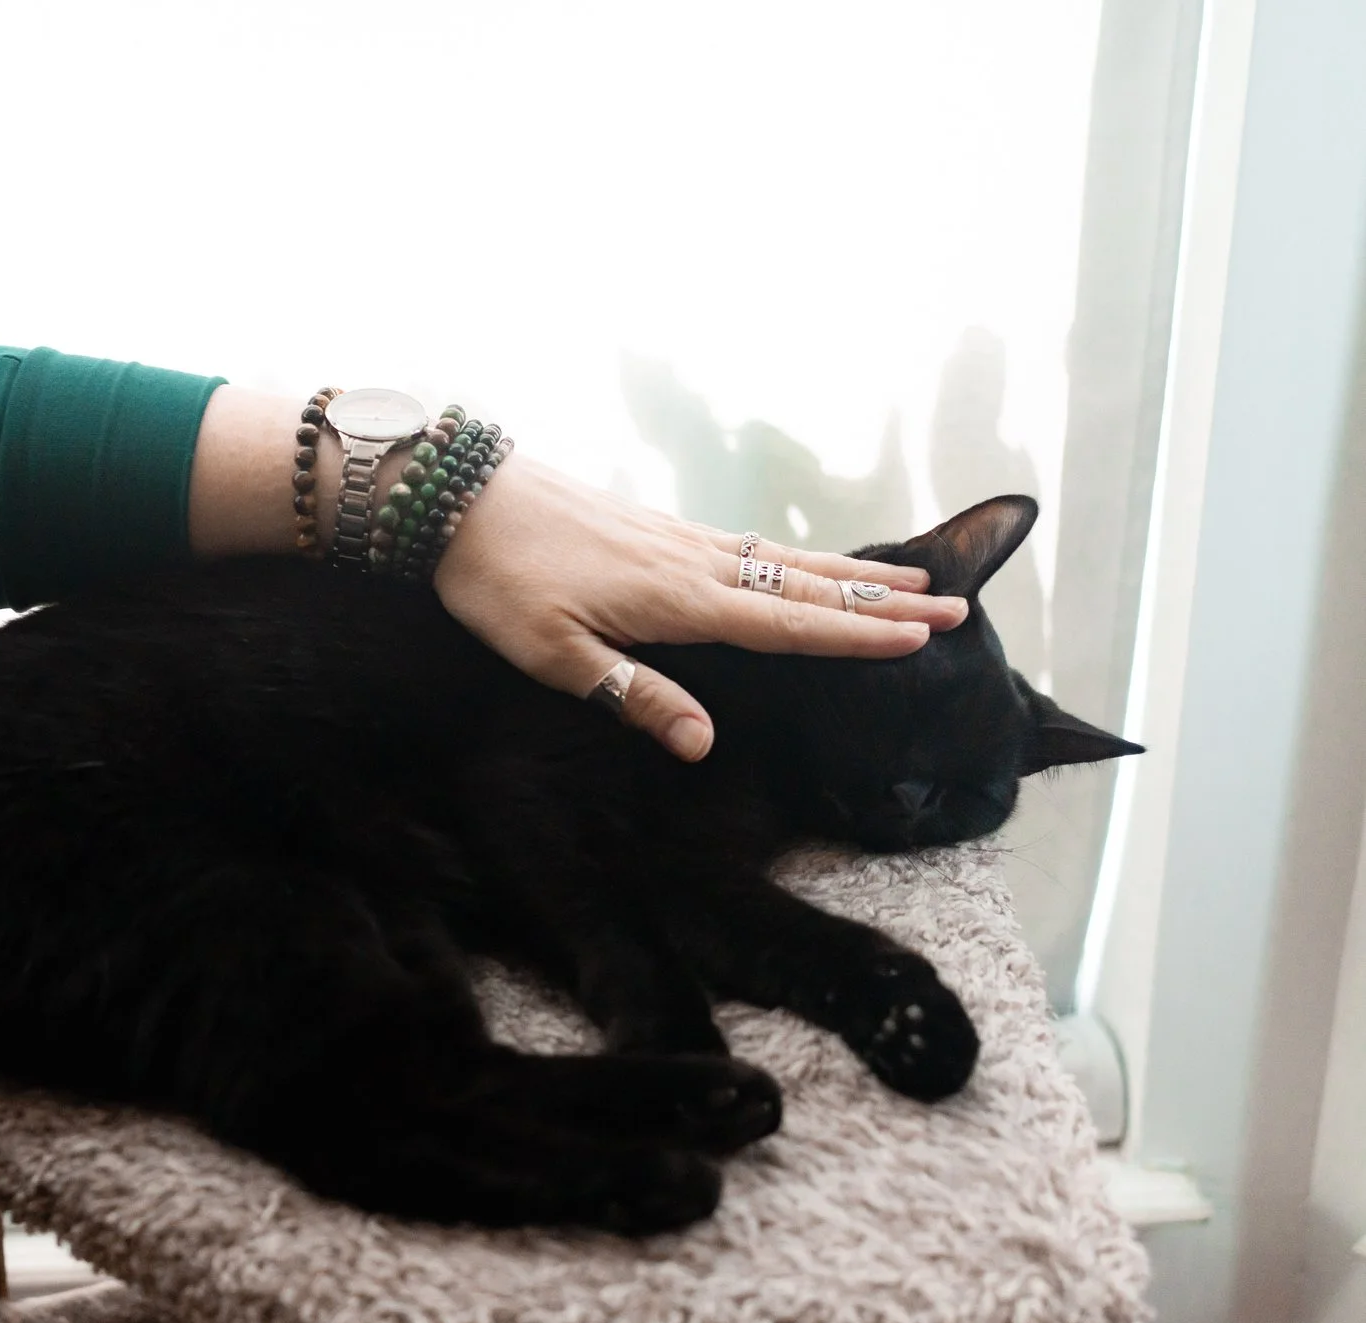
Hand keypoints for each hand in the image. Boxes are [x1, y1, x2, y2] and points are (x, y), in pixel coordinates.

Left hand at [183, 388, 969, 759]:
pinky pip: (745, 545)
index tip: (924, 640)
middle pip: (805, 585)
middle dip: (882, 602)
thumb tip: (705, 744)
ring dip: (849, 573)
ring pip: (782, 559)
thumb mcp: (553, 656)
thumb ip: (635, 696)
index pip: (788, 622)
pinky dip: (794, 556)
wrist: (451, 494)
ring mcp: (675, 538)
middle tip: (956, 609)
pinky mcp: (652, 527)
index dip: (857, 635)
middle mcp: (691, 562)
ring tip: (909, 581)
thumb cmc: (494, 581)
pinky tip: (804, 561)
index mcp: (677, 600)